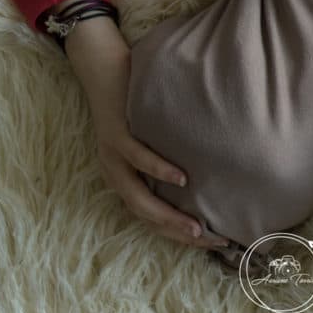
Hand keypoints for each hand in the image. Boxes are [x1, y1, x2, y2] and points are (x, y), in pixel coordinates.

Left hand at [63, 15, 228, 249]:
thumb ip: (168, 157)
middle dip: (178, 233)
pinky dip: (159, 171)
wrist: (101, 70)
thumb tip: (206, 173)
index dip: (179, 235)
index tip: (211, 242)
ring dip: (168, 215)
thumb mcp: (150, 138)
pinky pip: (138, 158)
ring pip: (138, 197)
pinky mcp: (115, 135)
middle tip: (210, 241)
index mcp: (125, 179)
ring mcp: (113, 156)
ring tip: (195, 226)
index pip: (151, 219)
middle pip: (145, 216)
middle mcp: (116, 174)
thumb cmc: (135, 104)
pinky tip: (181, 179)